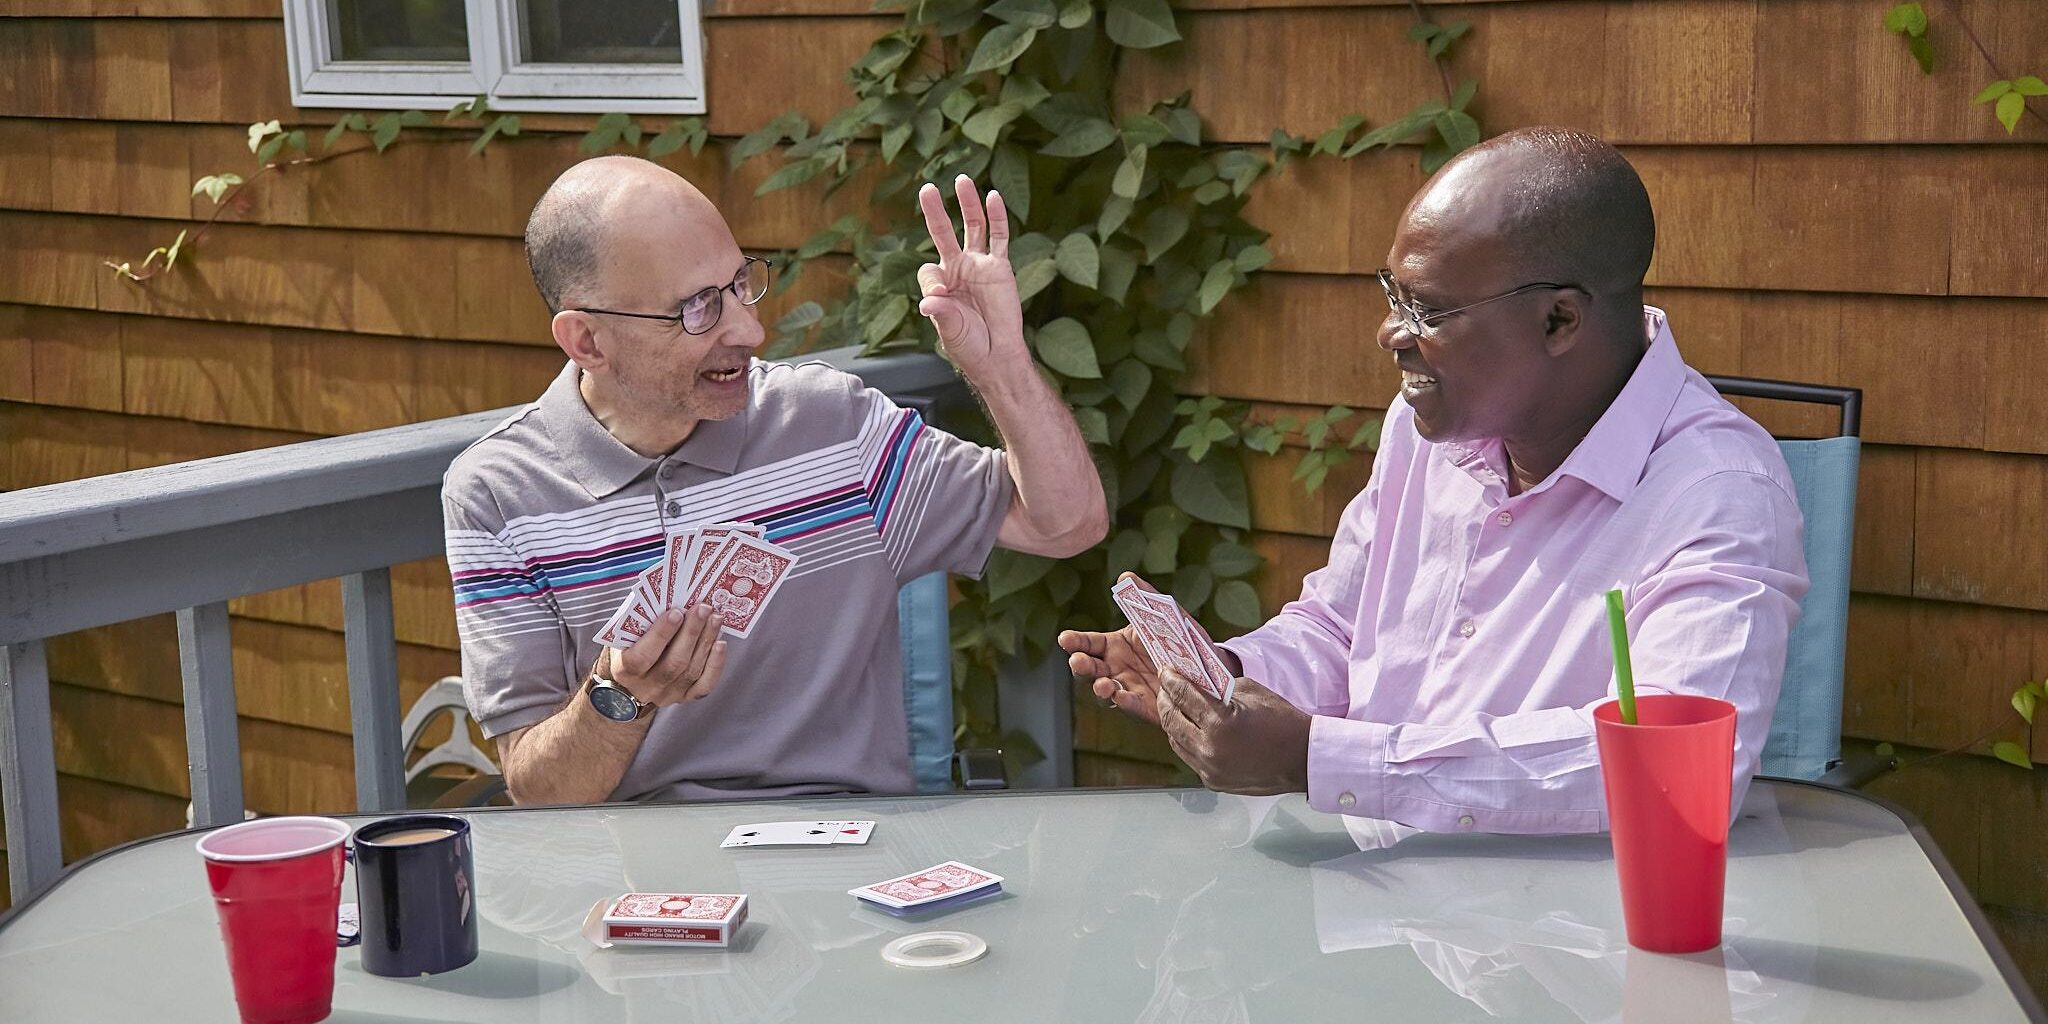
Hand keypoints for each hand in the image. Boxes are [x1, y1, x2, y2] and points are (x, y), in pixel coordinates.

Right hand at [606, 603, 727, 707]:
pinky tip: (720, 643)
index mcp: (625, 671)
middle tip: (703, 608)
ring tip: (715, 618)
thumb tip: (670, 601)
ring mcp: (667, 695)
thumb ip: (639, 624)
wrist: (629, 684)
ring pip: (691, 671)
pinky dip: (715, 664)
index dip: (661, 634)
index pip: (643, 656)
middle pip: (674, 663)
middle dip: (691, 633)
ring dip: (706, 641)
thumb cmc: (627, 649)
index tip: (676, 612)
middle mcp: (646, 688)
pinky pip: (704, 685)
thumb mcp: (623, 637)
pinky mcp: (684, 697)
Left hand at [916, 175, 1025, 376]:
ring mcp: (980, 265)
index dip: (933, 281)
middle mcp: (959, 269)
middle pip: (944, 232)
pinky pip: (999, 237)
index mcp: (941, 284)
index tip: (942, 296)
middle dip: (935, 211)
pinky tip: (993, 197)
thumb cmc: (969, 345)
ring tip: (963, 181)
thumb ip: (940, 310)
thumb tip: (930, 297)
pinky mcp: (1001, 267)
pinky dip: (997, 217)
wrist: (997, 355)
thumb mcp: (948, 328)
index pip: (928, 269)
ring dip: (967, 205)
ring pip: (973, 227)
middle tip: (927, 189)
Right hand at [1059, 573, 1175, 723]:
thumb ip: (1144, 597)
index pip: (1088, 643)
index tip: (1065, 638)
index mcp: (1115, 645)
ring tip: (1103, 686)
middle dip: (1080, 666)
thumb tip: (1125, 576)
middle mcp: (1115, 667)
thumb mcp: (1163, 616)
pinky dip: (1124, 702)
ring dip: (1099, 688)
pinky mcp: (1145, 705)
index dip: (1075, 641)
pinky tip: (1121, 696)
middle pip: (1089, 669)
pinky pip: (1130, 705)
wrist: (1204, 668)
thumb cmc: (1177, 639)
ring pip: (1104, 690)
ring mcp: (1128, 687)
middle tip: (1078, 662)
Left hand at [1157, 670, 1311, 795]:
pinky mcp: (1213, 782)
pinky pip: (1190, 758)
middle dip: (1165, 700)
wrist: (1303, 759)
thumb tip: (1195, 682)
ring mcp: (1210, 770)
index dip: (1170, 681)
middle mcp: (1210, 750)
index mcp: (1220, 724)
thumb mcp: (1250, 692)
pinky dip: (1186, 741)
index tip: (1165, 671)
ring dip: (1172, 722)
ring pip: (1176, 742)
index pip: (1183, 696)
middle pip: (1171, 721)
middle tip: (1164, 686)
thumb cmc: (1282, 722)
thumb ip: (1219, 688)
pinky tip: (1189, 728)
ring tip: (1173, 706)